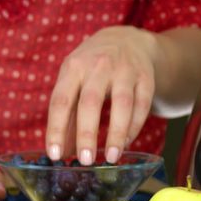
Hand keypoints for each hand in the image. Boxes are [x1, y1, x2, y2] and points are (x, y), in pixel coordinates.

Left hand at [44, 26, 157, 164]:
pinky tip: (125, 144)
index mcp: (74, 67)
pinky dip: (134, 127)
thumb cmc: (92, 68)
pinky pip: (141, 106)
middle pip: (91, 102)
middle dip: (87, 134)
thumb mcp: (73, 81)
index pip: (61, 100)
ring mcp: (125, 70)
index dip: (56, 129)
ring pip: (122, 104)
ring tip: (111, 158)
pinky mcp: (146, 78)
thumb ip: (67, 115)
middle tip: (85, 160)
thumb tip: (61, 152)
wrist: (127, 40)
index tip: (54, 155)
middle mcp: (98, 66)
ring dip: (116, 134)